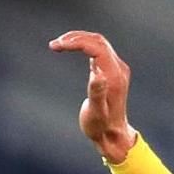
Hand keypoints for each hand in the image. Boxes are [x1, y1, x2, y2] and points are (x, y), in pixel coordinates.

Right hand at [48, 30, 138, 162]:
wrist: (113, 135)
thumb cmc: (102, 128)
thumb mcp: (96, 114)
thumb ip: (97, 94)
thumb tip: (96, 74)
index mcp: (114, 76)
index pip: (96, 47)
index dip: (77, 42)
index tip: (57, 46)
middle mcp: (118, 69)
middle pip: (98, 41)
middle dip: (75, 38)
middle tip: (55, 44)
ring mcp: (116, 69)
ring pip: (98, 43)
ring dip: (79, 39)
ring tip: (59, 44)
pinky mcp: (112, 71)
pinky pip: (99, 51)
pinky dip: (83, 46)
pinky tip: (71, 48)